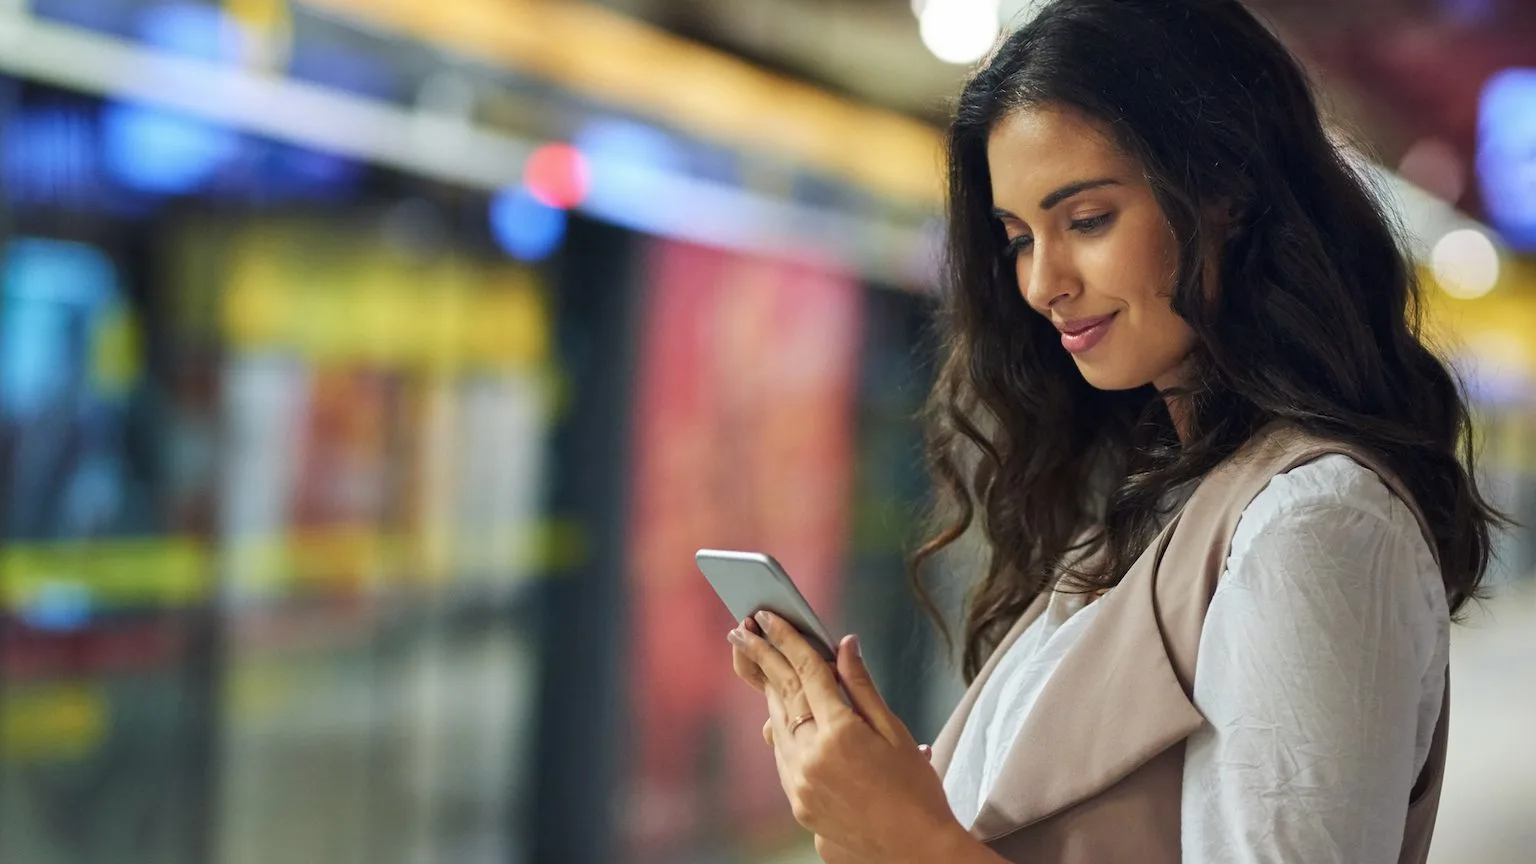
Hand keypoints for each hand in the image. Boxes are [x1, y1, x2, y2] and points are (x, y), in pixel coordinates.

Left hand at [727, 612, 969, 863]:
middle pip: (781, 694)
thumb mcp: (896, 732)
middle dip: (762, 658)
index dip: (787, 640)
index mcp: (840, 734)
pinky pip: (781, 755)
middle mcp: (811, 758)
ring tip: (758, 661)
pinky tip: (779, 713)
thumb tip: (844, 645)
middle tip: (742, 629)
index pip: (807, 673)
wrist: (916, 851)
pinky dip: (780, 729)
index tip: (769, 616)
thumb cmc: (917, 790)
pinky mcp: (797, 804)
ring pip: (776, 724)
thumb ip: (861, 687)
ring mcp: (800, 784)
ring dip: (769, 691)